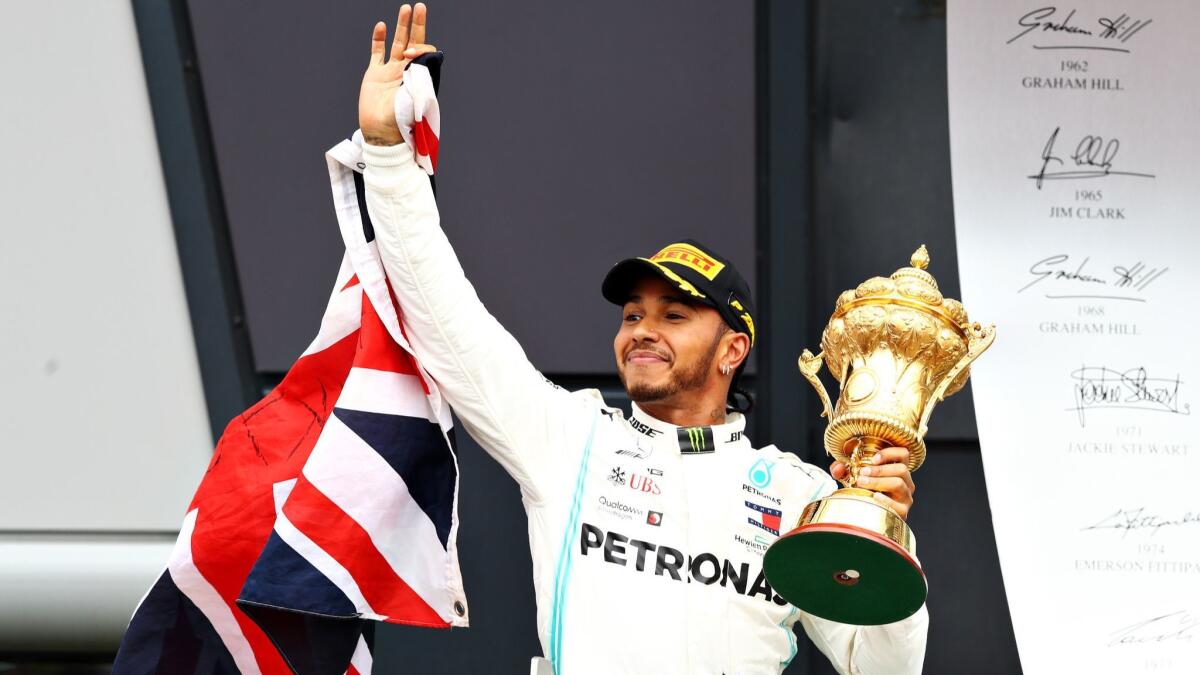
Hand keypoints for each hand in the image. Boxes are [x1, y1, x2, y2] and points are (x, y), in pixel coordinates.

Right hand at [359, 3, 437, 145]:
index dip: (419, 49)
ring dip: (402, 26)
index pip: (424, 53)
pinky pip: (377, 52)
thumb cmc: (401, 122)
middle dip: (417, 25)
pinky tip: (382, 26)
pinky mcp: (375, 74)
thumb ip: (419, 82)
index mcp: (419, 77)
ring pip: (397, 43)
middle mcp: (406, 71)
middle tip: (420, 7)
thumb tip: (420, 63)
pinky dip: (379, 39)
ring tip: (406, 8)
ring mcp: (390, 71)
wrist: (381, 134)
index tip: (410, 55)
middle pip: (414, 42)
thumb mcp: (415, 101)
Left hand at [830, 446, 915, 519]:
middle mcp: (906, 482)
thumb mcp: (852, 476)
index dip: (890, 453)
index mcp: (898, 470)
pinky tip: (873, 497)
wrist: (867, 513)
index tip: (873, 459)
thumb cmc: (863, 490)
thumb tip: (837, 468)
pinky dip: (885, 500)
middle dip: (879, 470)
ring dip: (879, 482)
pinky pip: (897, 505)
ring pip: (899, 484)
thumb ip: (842, 469)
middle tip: (862, 473)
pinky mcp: (903, 511)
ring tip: (862, 483)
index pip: (904, 454)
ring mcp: (906, 497)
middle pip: (901, 470)